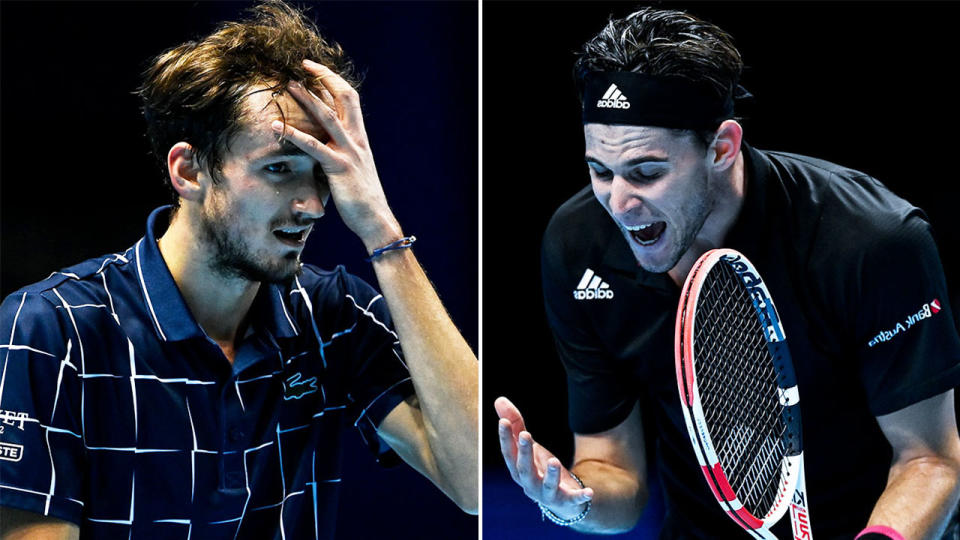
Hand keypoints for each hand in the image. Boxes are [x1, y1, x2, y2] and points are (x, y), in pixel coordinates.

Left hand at [272, 58, 402, 252]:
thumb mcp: (352, 169)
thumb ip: (340, 152)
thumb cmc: (362, 198)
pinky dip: (294, 135)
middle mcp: (356, 139)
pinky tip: (277, 127)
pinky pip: (314, 147)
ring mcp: (349, 152)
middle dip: (323, 77)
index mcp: (360, 138)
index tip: (315, 69)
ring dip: (306, 98)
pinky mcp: (339, 167)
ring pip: (327, 116)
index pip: (349, 100)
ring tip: (288, 84)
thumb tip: (322, 144)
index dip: (333, 81)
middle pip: (342, 97)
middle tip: (303, 64)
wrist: (375, 218)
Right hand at [495, 396, 593, 519]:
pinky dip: (580, 497)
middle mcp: (529, 484)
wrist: (560, 500)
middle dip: (524, 453)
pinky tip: (590, 492)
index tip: (503, 421)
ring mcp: (548, 494)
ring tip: (554, 461)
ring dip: (550, 475)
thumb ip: (516, 425)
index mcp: (518, 470)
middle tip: (525, 435)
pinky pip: (573, 499)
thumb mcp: (528, 447)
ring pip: (547, 485)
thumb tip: (499, 400)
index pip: (509, 454)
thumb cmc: (539, 469)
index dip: (505, 438)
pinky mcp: (566, 501)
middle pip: (525, 469)